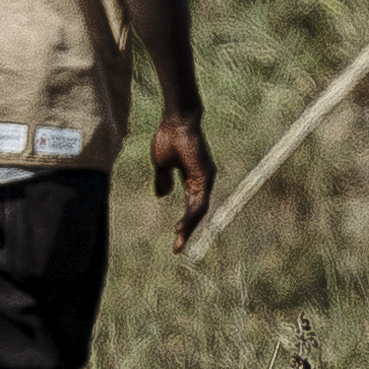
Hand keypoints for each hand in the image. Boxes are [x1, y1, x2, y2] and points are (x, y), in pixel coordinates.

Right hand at [153, 113, 216, 239]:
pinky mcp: (204, 175)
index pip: (192, 207)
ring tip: (178, 240)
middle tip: (177, 248)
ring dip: (189, 226)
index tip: (175, 238)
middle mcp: (203, 180)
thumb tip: (162, 195)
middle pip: (197, 212)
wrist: (177, 120)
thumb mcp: (163, 164)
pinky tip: (183, 225)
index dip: (185, 223)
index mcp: (194, 179)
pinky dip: (192, 215)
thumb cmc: (170, 136)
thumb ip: (163, 179)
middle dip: (187, 230)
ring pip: (199, 209)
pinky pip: (199, 200)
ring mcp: (206, 178)